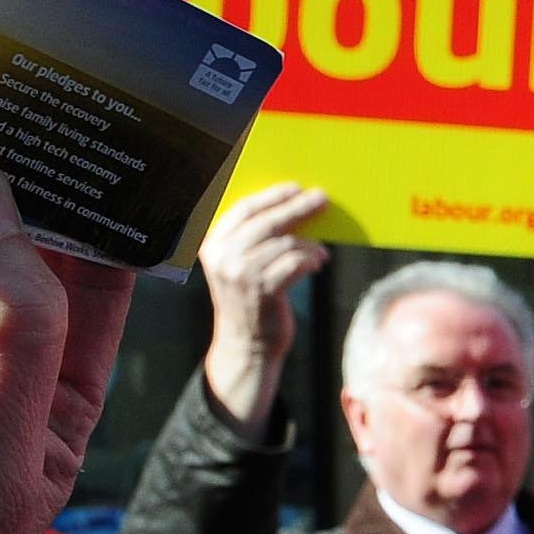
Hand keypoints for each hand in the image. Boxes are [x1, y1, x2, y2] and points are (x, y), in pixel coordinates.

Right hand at [198, 182, 327, 428]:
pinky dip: (311, 259)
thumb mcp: (241, 266)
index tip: (295, 187)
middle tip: (321, 199)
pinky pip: (295, 263)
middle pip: (266, 221)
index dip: (271, 196)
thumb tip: (293, 206)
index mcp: (212, 245)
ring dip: (309, 244)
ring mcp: (240, 275)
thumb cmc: (251, 300)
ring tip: (321, 252)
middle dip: (297, 207)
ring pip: (285, 243)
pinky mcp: (262, 291)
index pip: (243, 209)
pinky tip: (319, 263)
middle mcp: (222, 258)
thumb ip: (253, 239)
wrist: (248, 345)